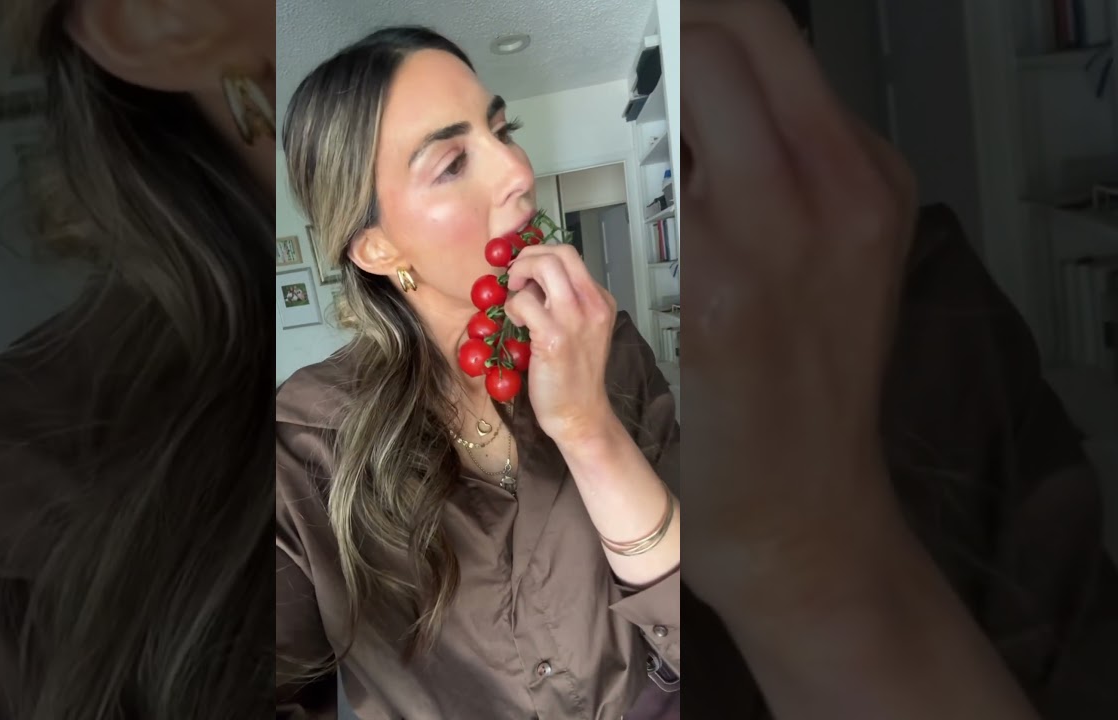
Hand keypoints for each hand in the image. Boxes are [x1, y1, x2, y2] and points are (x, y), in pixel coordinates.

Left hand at [503, 244, 617, 443]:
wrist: (579, 414)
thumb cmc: (575, 375)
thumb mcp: (583, 330)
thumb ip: (567, 302)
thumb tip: (532, 278)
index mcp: (601, 300)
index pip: (570, 255)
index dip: (540, 255)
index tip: (524, 271)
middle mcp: (593, 305)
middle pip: (559, 253)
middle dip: (528, 257)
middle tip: (515, 278)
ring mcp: (575, 320)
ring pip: (544, 267)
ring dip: (520, 275)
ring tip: (515, 299)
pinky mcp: (554, 338)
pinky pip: (524, 302)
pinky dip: (512, 306)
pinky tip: (515, 323)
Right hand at [678, 0, 917, 613]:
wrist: (800, 512)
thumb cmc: (720, 445)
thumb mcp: (661, 315)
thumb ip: (659, 194)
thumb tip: (647, 100)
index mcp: (763, 228)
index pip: (712, 56)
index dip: (653, 30)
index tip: (612, 38)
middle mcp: (837, 197)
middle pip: (760, 34)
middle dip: (689, 27)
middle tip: (634, 52)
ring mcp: (869, 199)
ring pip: (788, 64)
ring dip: (721, 63)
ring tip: (666, 109)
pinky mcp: (879, 209)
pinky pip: (810, 111)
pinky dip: (756, 105)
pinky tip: (717, 154)